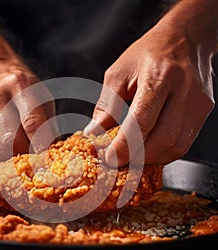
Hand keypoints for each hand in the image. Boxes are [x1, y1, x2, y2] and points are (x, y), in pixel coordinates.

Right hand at [0, 61, 56, 159]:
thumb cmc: (25, 89)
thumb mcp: (42, 96)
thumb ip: (48, 123)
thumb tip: (50, 151)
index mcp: (20, 84)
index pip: (31, 122)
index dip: (40, 143)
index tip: (46, 157)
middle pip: (11, 139)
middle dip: (26, 152)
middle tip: (36, 155)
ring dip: (13, 155)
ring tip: (23, 149)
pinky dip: (2, 153)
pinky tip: (9, 145)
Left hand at [85, 2, 215, 166]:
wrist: (185, 39)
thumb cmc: (149, 53)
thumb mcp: (119, 73)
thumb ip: (107, 105)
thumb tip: (94, 132)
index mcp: (160, 75)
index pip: (142, 120)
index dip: (125, 145)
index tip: (110, 157)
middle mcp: (184, 90)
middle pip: (163, 138)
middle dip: (138, 157)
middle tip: (119, 162)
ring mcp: (197, 103)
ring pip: (176, 146)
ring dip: (151, 158)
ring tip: (132, 158)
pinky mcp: (203, 112)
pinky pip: (183, 143)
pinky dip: (163, 153)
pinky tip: (148, 150)